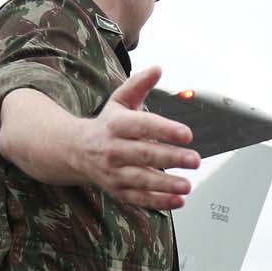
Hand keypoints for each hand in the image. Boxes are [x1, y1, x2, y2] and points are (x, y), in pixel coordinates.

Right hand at [73, 66, 201, 210]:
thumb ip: (139, 84)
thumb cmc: (107, 124)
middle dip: (171, 158)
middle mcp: (113, 149)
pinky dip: (159, 202)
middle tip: (195, 160)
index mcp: (116, 124)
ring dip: (165, 184)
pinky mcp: (118, 190)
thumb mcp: (120, 100)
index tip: (187, 134)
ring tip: (187, 185)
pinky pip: (139, 198)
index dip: (165, 129)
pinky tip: (178, 201)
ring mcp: (114, 172)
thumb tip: (158, 68)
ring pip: (141, 180)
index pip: (142, 125)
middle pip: (144, 154)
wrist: (76, 150)